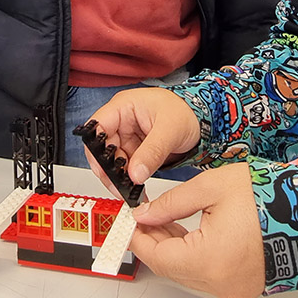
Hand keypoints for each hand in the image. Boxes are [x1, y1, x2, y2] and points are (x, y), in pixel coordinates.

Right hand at [84, 87, 199, 186]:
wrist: (202, 119)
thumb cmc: (186, 112)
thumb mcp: (170, 130)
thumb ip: (152, 152)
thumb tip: (135, 174)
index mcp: (124, 106)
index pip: (98, 126)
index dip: (95, 147)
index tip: (103, 168)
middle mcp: (121, 121)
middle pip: (101, 147)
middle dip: (107, 169)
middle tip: (119, 186)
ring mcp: (127, 136)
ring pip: (111, 161)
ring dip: (118, 177)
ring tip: (129, 191)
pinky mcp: (135, 150)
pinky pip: (125, 167)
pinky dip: (128, 179)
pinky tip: (135, 189)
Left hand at [131, 165, 264, 297]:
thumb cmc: (268, 196)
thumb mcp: (211, 188)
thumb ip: (171, 203)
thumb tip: (144, 214)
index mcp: (211, 260)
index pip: (159, 257)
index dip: (139, 238)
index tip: (129, 221)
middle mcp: (221, 284)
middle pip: (171, 267)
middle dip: (154, 240)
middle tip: (145, 215)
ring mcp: (234, 290)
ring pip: (187, 273)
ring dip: (172, 248)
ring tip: (165, 219)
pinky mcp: (242, 287)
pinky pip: (206, 275)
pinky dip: (193, 256)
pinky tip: (188, 232)